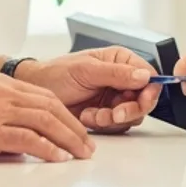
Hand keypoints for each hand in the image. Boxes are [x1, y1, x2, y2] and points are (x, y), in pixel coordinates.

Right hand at [0, 74, 94, 161]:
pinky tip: (58, 158)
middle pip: (51, 107)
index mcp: (0, 84)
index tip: (79, 131)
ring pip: (44, 121)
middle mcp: (1, 92)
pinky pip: (26, 138)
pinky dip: (46, 148)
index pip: (45, 97)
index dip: (68, 115)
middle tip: (88, 146)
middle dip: (74, 128)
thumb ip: (2, 115)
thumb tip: (24, 138)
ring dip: (68, 139)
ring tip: (80, 154)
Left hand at [17, 47, 159, 132]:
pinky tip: (87, 117)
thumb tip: (143, 76)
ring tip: (93, 114)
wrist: (36, 92)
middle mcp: (121, 79)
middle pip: (144, 99)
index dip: (149, 91)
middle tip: (113, 113)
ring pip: (131, 115)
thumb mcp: (86, 70)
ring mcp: (114, 97)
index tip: (140, 101)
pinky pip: (117, 125)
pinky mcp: (106, 114)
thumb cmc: (55, 74)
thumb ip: (116, 73)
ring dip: (112, 119)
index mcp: (120, 60)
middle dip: (128, 110)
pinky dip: (103, 125)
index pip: (148, 76)